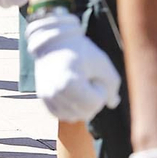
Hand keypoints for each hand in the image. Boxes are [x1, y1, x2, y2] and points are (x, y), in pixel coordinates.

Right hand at [25, 8, 121, 122]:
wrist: (54, 40)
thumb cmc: (80, 49)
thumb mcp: (101, 62)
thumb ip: (112, 85)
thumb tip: (113, 103)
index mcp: (69, 84)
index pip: (95, 104)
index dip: (100, 90)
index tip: (93, 75)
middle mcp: (55, 94)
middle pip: (86, 113)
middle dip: (92, 98)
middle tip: (86, 79)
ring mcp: (47, 97)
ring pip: (75, 117)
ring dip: (81, 104)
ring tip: (77, 84)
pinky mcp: (43, 99)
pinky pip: (63, 115)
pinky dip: (71, 107)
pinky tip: (72, 92)